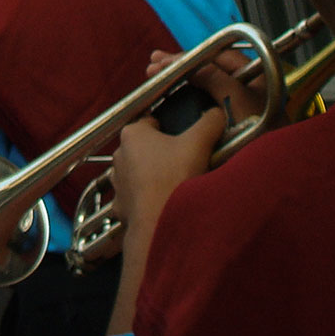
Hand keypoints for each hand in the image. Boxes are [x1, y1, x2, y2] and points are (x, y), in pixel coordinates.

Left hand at [110, 104, 225, 238]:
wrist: (161, 222)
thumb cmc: (176, 177)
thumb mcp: (199, 143)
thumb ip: (209, 122)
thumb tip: (217, 114)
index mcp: (133, 134)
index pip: (150, 123)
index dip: (169, 129)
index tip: (184, 140)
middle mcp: (119, 155)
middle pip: (144, 148)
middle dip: (162, 154)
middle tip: (185, 163)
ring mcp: (117, 183)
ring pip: (138, 174)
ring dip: (154, 178)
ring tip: (177, 186)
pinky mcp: (120, 206)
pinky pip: (136, 199)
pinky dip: (148, 202)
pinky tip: (165, 205)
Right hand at [145, 45, 267, 123]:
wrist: (271, 170)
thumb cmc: (262, 133)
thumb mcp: (238, 99)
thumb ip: (214, 77)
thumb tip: (189, 64)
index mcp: (257, 75)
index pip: (218, 54)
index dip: (189, 55)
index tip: (163, 60)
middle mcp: (249, 86)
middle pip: (208, 67)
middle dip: (179, 65)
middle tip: (153, 65)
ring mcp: (239, 105)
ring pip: (203, 84)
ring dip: (179, 78)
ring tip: (153, 75)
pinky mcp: (229, 122)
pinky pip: (203, 102)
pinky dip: (184, 96)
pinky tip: (168, 95)